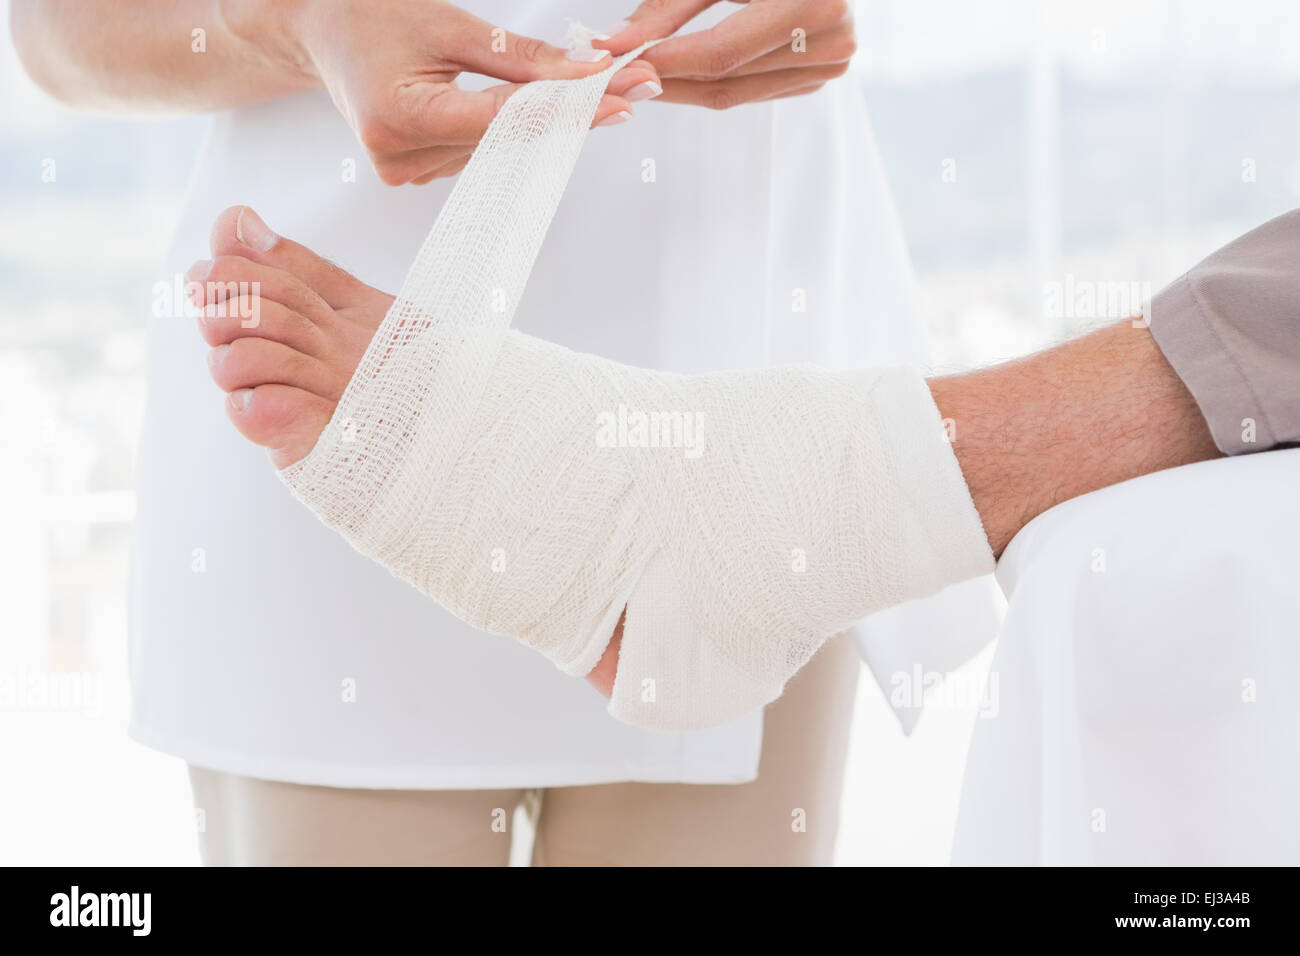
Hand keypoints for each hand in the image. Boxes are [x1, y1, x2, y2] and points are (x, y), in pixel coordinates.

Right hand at [225, 0, 660, 184]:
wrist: (322, 33)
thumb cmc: (375, 18)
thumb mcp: (449, 23)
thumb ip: (518, 57)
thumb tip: (587, 74)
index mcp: (400, 118)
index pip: (503, 121)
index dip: (568, 112)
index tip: (623, 100)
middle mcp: (400, 158)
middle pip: (510, 141)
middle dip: (572, 114)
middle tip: (636, 86)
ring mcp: (406, 174)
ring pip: (501, 151)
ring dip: (546, 123)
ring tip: (592, 92)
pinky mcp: (415, 175)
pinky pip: (482, 154)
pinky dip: (512, 131)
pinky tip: (532, 110)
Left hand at [596, 0, 855, 109]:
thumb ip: (669, 5)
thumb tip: (615, 43)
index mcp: (815, 2)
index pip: (723, 52)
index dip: (668, 61)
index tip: (621, 63)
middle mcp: (831, 43)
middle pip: (725, 79)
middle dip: (666, 78)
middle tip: (619, 76)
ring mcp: (828, 67)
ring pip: (735, 93)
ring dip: (683, 87)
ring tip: (643, 72)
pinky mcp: (817, 78)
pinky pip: (751, 92)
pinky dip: (713, 85)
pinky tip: (683, 74)